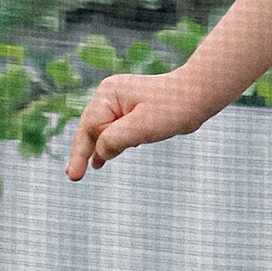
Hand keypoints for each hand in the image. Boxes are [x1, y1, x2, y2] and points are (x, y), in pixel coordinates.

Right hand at [64, 65, 207, 179]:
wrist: (198, 97)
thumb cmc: (172, 108)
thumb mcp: (142, 126)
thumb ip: (115, 139)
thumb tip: (100, 154)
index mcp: (109, 94)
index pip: (92, 126)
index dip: (87, 149)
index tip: (85, 171)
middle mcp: (110, 97)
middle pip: (90, 129)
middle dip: (80, 152)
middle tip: (72, 176)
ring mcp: (120, 105)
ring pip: (100, 132)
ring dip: (93, 151)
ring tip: (77, 172)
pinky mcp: (131, 114)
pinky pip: (113, 133)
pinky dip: (107, 147)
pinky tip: (100, 161)